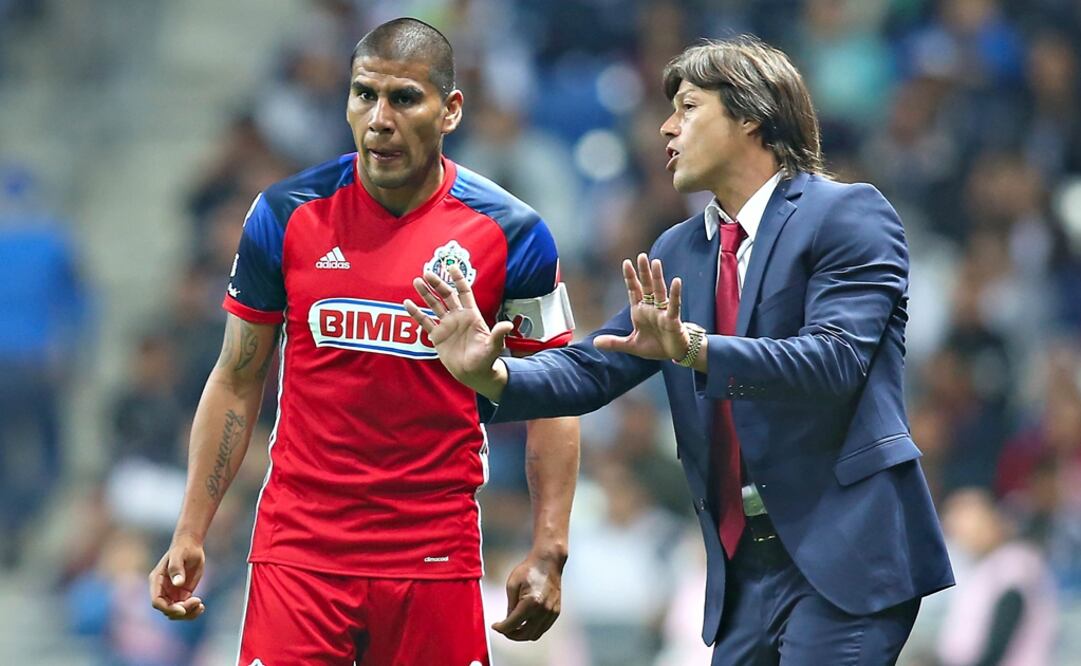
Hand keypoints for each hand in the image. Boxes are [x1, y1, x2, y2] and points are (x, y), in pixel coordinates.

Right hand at [148, 534, 205, 620]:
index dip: (168, 608)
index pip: (157, 601)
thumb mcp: (179, 555)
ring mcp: (172, 594)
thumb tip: (178, 583)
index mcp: (157, 581)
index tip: (182, 609)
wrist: (191, 546)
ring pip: (176, 612)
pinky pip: (185, 608)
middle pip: (167, 610)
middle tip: (197, 601)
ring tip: (201, 606)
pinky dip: (192, 611)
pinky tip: (201, 606)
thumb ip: (176, 568)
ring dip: (188, 614)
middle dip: (181, 611)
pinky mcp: (183, 594)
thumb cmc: (183, 548)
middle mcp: (163, 590)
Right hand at [404, 264, 509, 398]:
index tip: (451, 266)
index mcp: (471, 315)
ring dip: (425, 294)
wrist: (474, 374)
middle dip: (438, 283)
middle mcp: (458, 317)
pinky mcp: (437, 337)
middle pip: (446, 295)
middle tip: (427, 272)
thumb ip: (498, 335)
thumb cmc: (486, 360)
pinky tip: (407, 303)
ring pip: (434, 305)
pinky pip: (425, 322)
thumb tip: (507, 325)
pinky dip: (416, 313)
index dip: (458, 279)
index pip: (464, 292)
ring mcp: (446, 326)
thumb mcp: (494, 346)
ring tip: (416, 281)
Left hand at [492, 551, 563, 640]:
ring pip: (535, 635)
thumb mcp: (512, 585)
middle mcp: (543, 610)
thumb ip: (510, 605)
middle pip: (525, 634)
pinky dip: (533, 630)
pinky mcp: (556, 611)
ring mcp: (551, 612)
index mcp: (531, 602)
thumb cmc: (530, 569)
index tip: (496, 626)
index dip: (501, 628)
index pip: (513, 624)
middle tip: (503, 629)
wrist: (548, 562)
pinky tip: (526, 623)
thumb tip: (508, 620)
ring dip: (523, 635)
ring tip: (514, 628)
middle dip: (511, 634)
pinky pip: (543, 628)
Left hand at [595, 253, 689, 360]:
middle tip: (641, 256)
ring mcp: (662, 312)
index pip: (634, 290)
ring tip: (656, 262)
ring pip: (659, 291)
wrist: (673, 354)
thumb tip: (595, 342)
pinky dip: (675, 294)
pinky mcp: (673, 319)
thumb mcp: (631, 345)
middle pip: (647, 286)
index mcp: (640, 311)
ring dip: (657, 278)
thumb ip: (614, 343)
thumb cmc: (655, 346)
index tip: (626, 262)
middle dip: (643, 272)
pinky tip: (676, 281)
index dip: (630, 277)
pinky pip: (674, 305)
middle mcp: (651, 308)